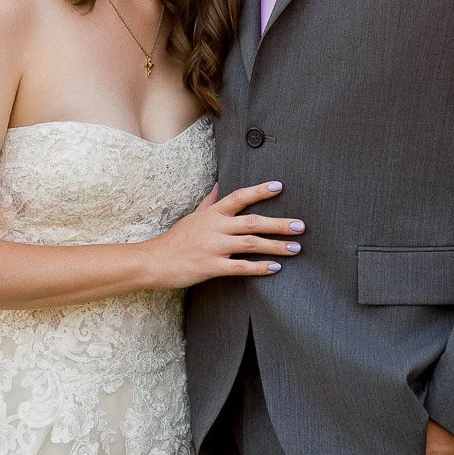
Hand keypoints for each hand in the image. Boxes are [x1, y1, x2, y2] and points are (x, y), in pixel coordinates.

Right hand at [144, 181, 304, 288]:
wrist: (153, 261)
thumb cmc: (175, 239)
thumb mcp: (192, 217)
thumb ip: (210, 203)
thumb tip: (220, 186)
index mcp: (212, 214)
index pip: (238, 197)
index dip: (259, 191)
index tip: (279, 186)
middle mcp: (215, 227)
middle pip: (252, 222)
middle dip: (278, 224)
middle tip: (300, 226)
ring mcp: (213, 247)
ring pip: (250, 243)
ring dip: (275, 246)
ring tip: (295, 248)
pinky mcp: (211, 267)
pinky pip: (239, 267)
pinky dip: (258, 268)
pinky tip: (275, 268)